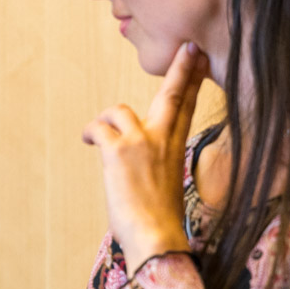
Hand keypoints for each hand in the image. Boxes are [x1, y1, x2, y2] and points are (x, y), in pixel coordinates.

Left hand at [82, 42, 207, 269]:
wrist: (157, 240)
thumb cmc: (160, 225)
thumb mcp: (167, 190)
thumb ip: (158, 170)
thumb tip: (140, 173)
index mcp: (176, 151)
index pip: (187, 110)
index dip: (192, 85)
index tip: (201, 62)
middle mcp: (163, 141)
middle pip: (173, 95)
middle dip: (182, 70)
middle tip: (190, 48)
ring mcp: (142, 142)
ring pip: (119, 110)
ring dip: (105, 122)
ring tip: (97, 137)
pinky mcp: (119, 150)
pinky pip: (99, 127)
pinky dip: (90, 131)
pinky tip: (87, 140)